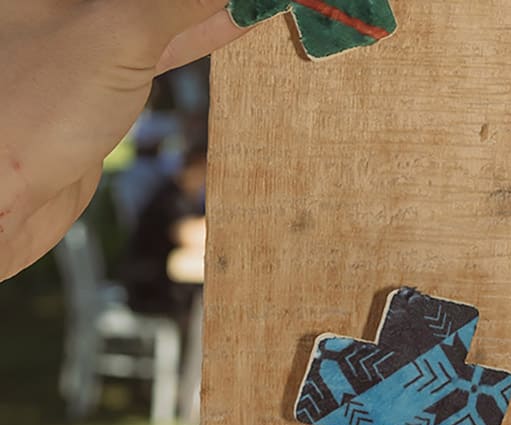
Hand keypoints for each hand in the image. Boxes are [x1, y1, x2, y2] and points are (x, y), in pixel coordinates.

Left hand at [0, 0, 244, 279]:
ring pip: (161, 11)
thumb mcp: (116, 33)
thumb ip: (177, 1)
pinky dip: (200, 33)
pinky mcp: (102, 75)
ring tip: (261, 5)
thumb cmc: (31, 109)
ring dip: (209, 10)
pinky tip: (235, 22)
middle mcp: (69, 0)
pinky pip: (162, 41)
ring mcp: (86, 33)